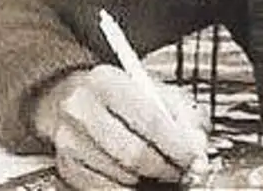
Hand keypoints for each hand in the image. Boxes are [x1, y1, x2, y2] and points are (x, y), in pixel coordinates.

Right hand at [35, 65, 210, 189]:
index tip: (193, 157)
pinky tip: (136, 175)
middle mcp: (82, 109)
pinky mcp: (66, 165)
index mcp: (106, 82)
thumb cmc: (117, 93)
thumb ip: (181, 114)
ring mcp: (70, 140)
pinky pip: (106, 189)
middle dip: (166, 167)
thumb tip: (196, 147)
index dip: (178, 145)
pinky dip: (128, 186)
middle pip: (134, 154)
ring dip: (148, 177)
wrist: (73, 97)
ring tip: (157, 167)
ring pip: (122, 175)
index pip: (150, 120)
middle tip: (180, 169)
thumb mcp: (153, 89)